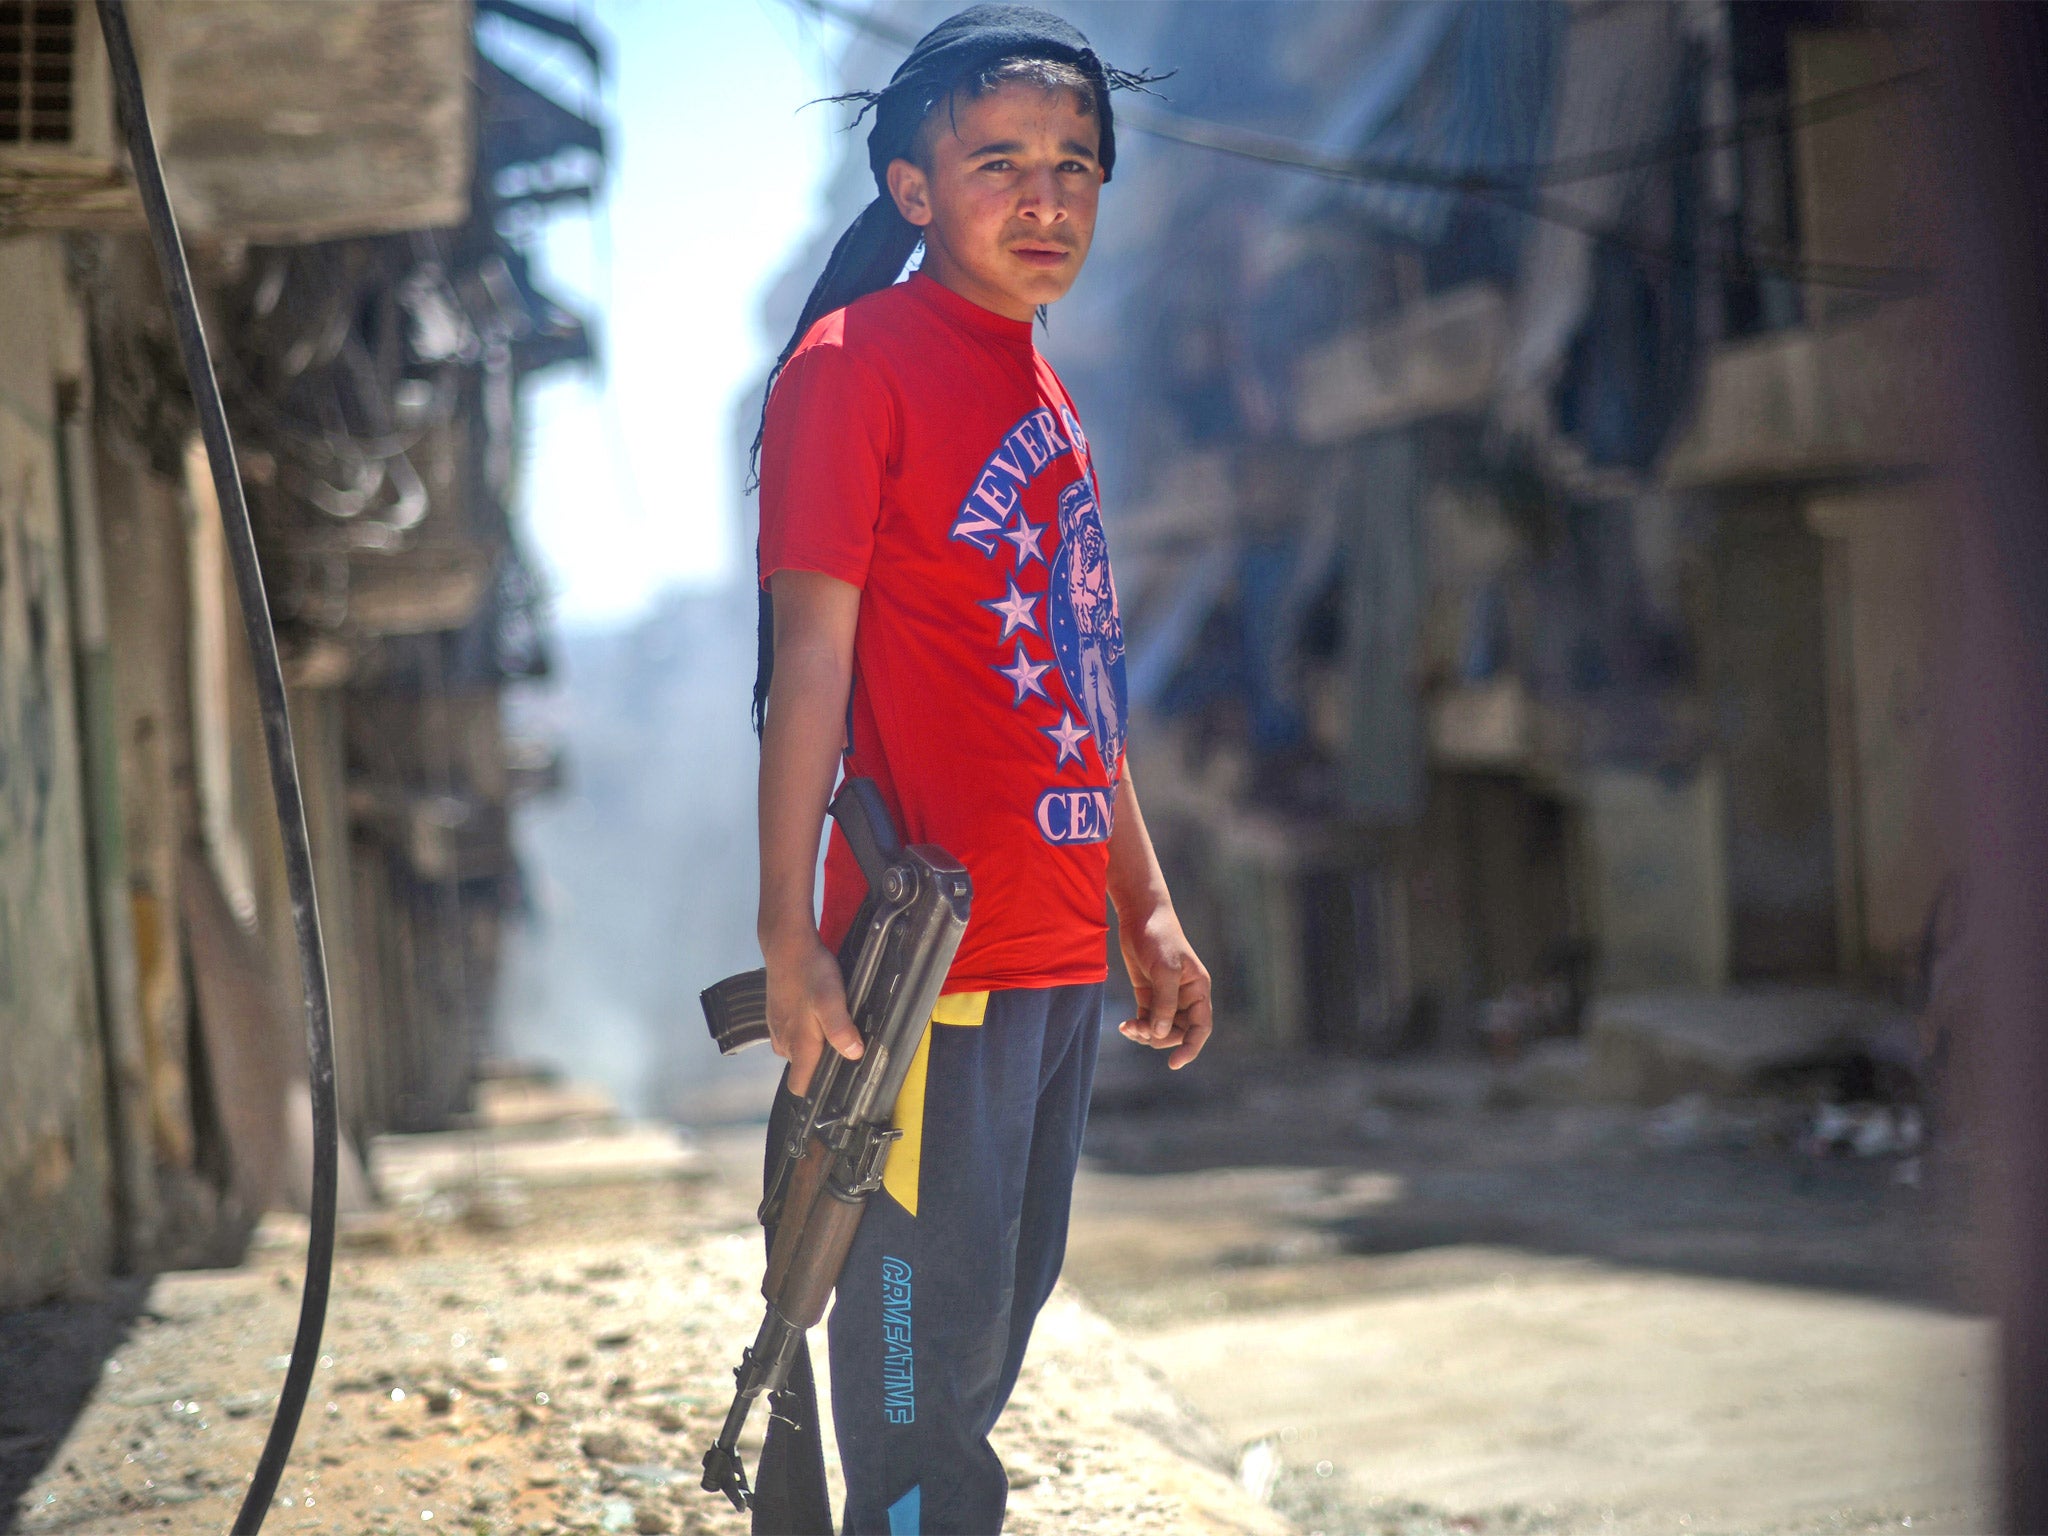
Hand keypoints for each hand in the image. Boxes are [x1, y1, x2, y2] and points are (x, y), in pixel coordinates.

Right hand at [762, 930, 862, 1094]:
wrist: (787, 945)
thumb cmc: (810, 972)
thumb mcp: (832, 1000)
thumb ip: (841, 1029)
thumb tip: (853, 1054)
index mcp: (798, 1044)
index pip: (799, 1086)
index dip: (815, 1090)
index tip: (834, 1084)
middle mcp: (784, 1041)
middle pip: (802, 1068)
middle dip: (820, 1062)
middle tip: (843, 1043)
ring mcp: (777, 1027)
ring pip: (797, 1049)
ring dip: (813, 1043)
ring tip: (831, 1024)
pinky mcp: (777, 1014)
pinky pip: (792, 1032)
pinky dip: (804, 1028)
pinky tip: (817, 1010)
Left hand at [1115, 901, 1212, 1069]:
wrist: (1140, 915)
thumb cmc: (1159, 937)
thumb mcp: (1164, 969)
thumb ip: (1164, 1003)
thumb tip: (1159, 1034)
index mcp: (1198, 989)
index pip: (1201, 1027)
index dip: (1191, 1047)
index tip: (1174, 1063)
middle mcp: (1185, 996)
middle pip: (1178, 1032)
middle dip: (1159, 1037)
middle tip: (1139, 1030)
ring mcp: (1166, 996)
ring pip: (1160, 1029)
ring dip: (1146, 1034)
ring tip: (1129, 1027)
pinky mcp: (1148, 993)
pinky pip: (1146, 1020)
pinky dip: (1137, 1026)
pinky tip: (1124, 1026)